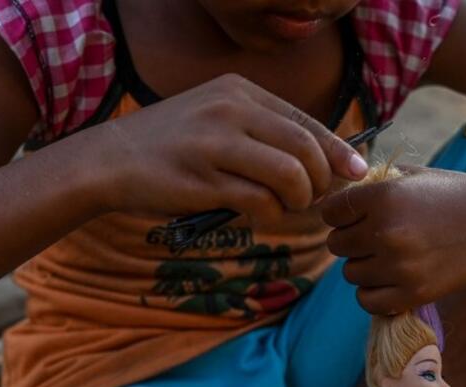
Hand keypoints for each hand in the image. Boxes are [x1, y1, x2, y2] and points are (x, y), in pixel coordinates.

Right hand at [90, 73, 368, 223]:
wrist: (109, 159)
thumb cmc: (169, 145)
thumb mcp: (215, 117)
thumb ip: (260, 130)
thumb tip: (317, 159)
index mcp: (238, 91)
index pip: (305, 121)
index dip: (337, 149)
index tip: (355, 171)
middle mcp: (230, 110)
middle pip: (304, 148)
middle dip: (320, 180)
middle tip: (313, 199)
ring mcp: (215, 144)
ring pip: (288, 174)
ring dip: (298, 199)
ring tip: (287, 208)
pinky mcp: (203, 179)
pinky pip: (259, 201)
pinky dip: (270, 214)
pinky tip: (261, 216)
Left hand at [319, 166, 465, 313]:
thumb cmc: (452, 194)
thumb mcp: (411, 177)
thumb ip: (370, 185)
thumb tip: (331, 200)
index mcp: (383, 197)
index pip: (331, 212)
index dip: (339, 214)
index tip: (354, 215)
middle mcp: (387, 232)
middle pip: (336, 245)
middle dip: (350, 239)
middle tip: (374, 236)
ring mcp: (400, 266)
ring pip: (350, 273)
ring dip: (363, 266)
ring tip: (388, 255)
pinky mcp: (414, 293)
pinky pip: (367, 300)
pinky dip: (373, 292)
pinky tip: (389, 278)